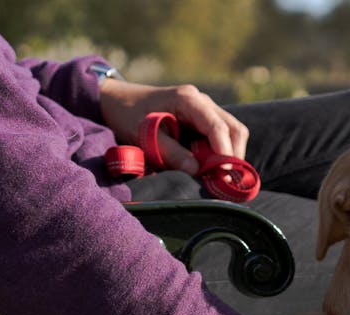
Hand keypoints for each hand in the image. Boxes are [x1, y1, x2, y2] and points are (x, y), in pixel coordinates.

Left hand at [99, 79, 248, 174]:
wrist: (116, 100)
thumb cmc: (127, 114)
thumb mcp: (144, 135)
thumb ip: (170, 152)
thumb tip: (197, 171)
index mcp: (188, 100)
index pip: (218, 127)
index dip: (224, 151)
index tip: (223, 173)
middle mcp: (202, 102)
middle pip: (234, 129)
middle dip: (234, 155)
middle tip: (225, 179)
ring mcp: (205, 109)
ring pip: (233, 132)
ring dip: (230, 155)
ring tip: (218, 175)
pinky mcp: (203, 119)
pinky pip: (222, 136)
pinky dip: (221, 152)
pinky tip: (211, 167)